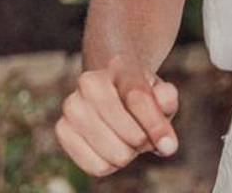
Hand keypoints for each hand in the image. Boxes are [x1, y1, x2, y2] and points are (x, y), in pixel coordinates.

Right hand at [54, 56, 178, 176]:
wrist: (109, 89)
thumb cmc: (141, 95)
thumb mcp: (161, 93)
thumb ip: (168, 106)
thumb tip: (166, 143)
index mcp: (120, 66)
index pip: (138, 98)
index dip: (155, 124)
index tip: (169, 146)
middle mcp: (90, 82)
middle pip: (130, 133)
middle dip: (145, 140)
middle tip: (144, 133)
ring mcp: (71, 105)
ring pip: (115, 153)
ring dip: (129, 153)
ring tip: (128, 138)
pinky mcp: (61, 129)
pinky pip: (96, 166)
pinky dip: (110, 164)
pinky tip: (110, 147)